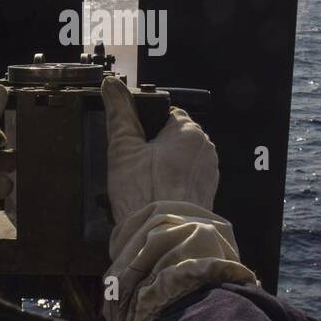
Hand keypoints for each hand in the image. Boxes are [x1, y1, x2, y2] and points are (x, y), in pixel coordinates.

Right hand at [101, 75, 218, 224]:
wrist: (163, 236)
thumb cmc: (144, 192)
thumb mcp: (123, 147)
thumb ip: (119, 113)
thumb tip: (111, 84)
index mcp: (189, 131)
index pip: (167, 114)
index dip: (146, 127)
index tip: (133, 142)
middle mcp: (205, 148)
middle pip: (174, 138)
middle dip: (155, 150)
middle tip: (135, 168)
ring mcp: (209, 173)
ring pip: (181, 161)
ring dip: (164, 169)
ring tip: (144, 186)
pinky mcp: (208, 194)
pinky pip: (187, 181)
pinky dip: (172, 186)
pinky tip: (156, 197)